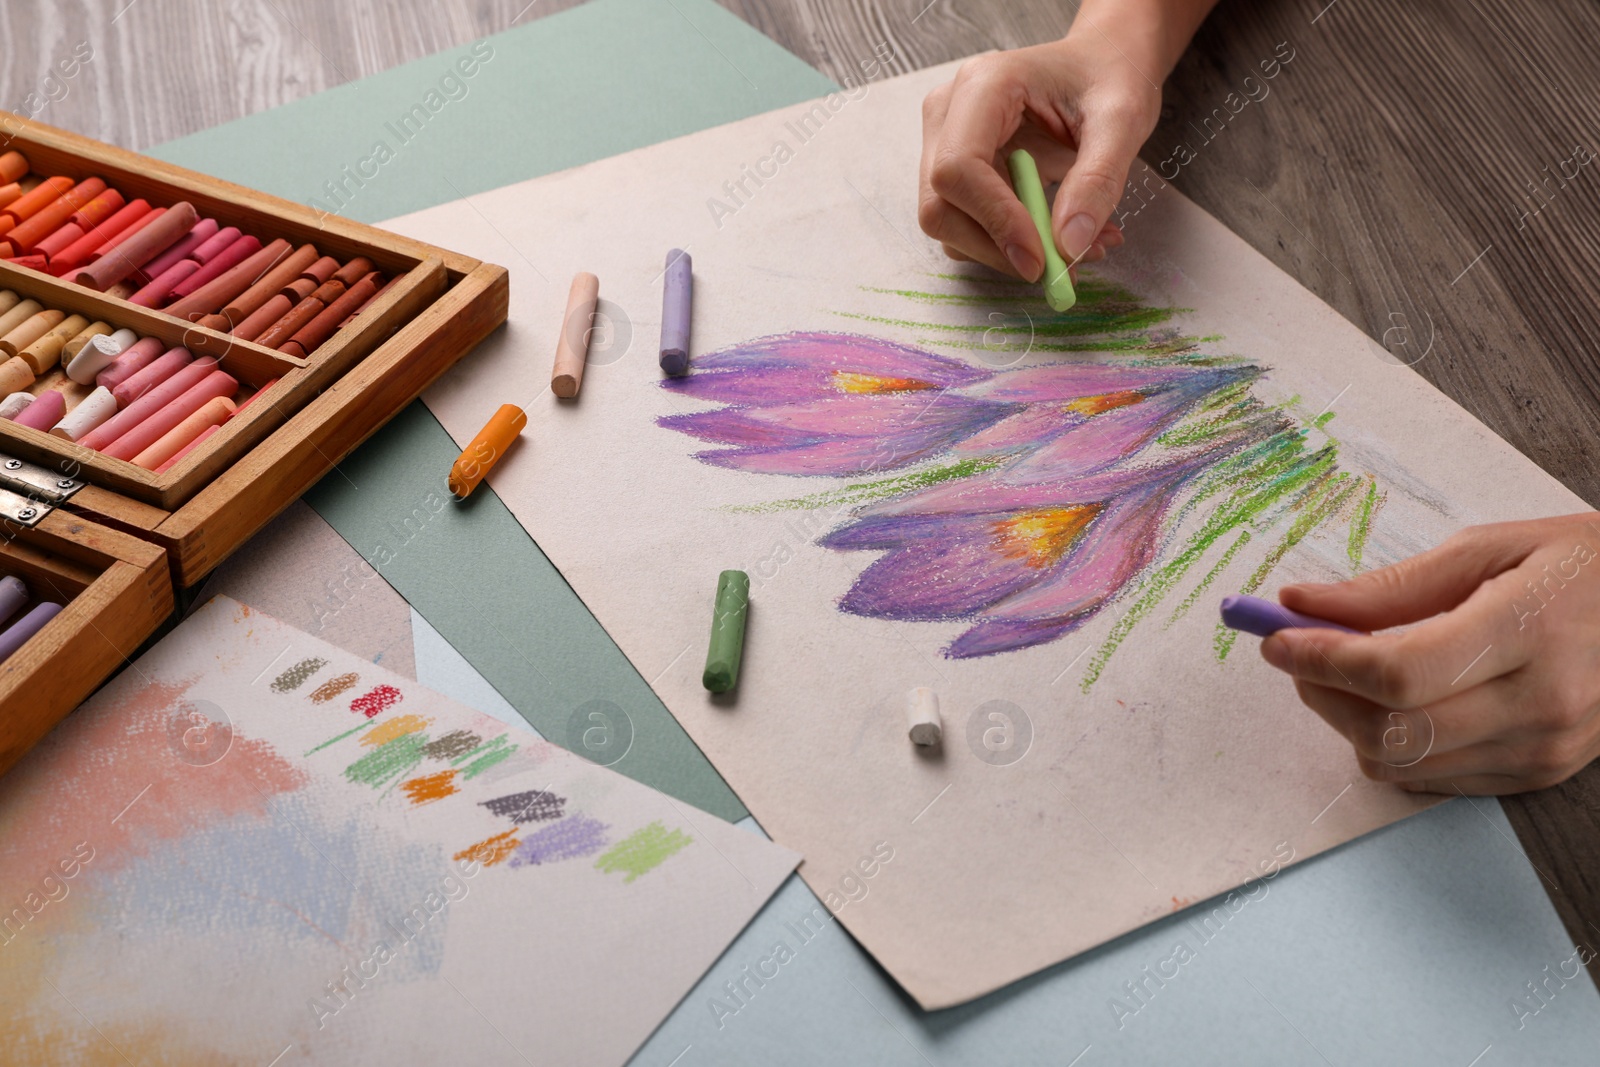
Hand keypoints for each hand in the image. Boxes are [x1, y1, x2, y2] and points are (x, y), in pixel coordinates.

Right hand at [917, 36, 1160, 281]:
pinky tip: (1057, 234)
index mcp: (983, 85)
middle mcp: (949, 113)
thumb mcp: (1122, 120)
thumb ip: (1098, 180)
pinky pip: (967, 224)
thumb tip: (1068, 246)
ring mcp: (945, 142)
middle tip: (1056, 268)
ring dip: (1005, 252)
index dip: (995, 221)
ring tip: (1075, 246)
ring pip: (948, 223)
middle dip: (995, 247)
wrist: (1103, 61)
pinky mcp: (958, 171)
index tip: (1041, 258)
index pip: (958, 168)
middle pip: (940, 204)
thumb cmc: (1110, 75)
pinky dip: (1008, 245)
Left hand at [1259, 514, 1599, 794]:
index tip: (1277, 638)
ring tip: (1345, 672)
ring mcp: (1543, 750)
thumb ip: (1389, 586)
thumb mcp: (1487, 549)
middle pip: (1390, 731)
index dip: (1321, 659)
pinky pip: (1432, 780)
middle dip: (1322, 694)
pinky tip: (1393, 701)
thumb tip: (1300, 604)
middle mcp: (1540, 704)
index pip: (1396, 672)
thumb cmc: (1580, 568)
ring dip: (1348, 722)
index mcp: (1527, 632)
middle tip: (1299, 653)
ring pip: (1402, 765)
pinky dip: (1392, 746)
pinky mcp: (1539, 775)